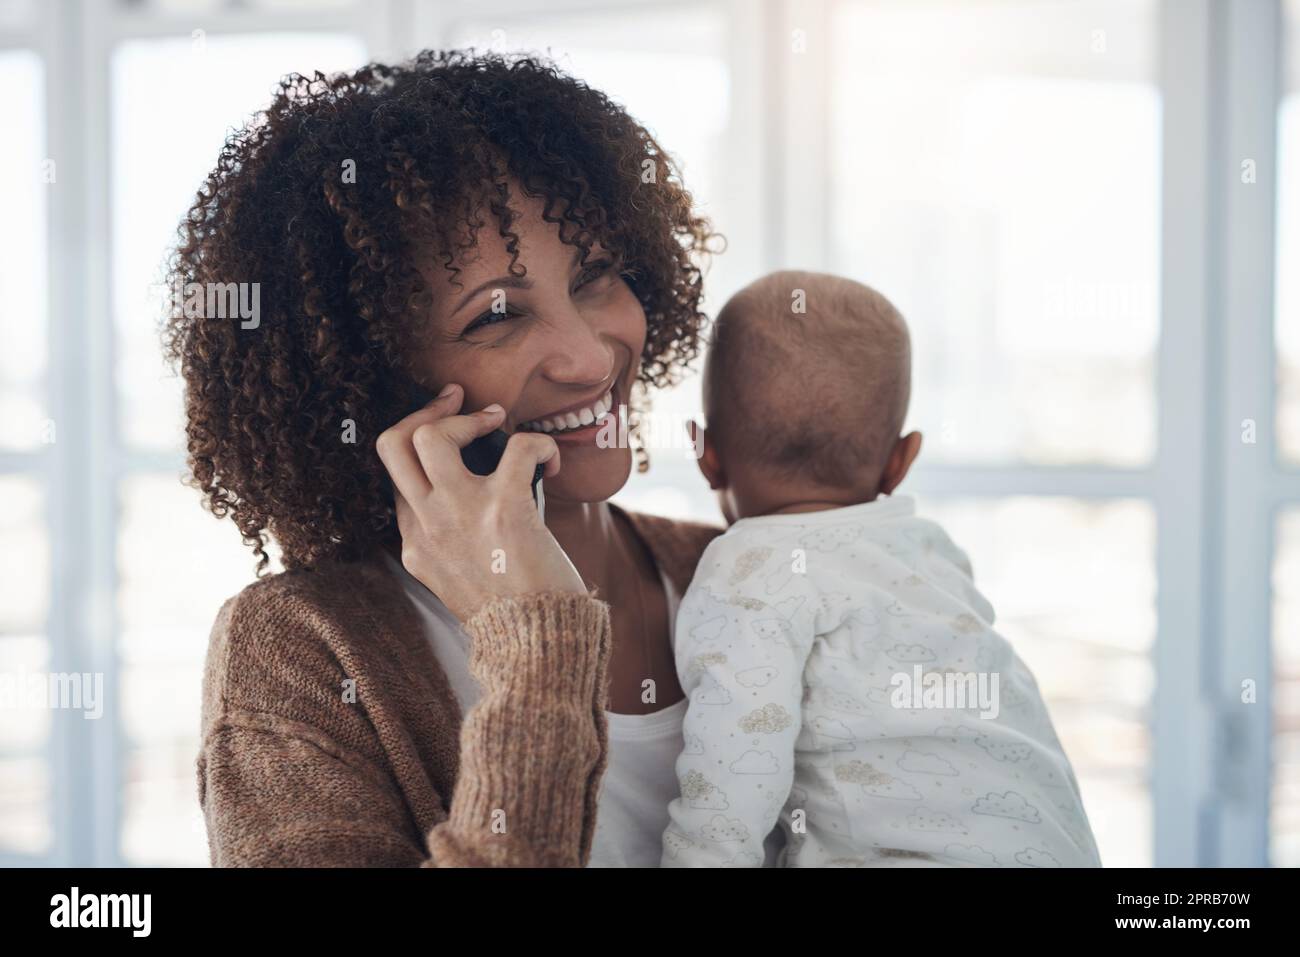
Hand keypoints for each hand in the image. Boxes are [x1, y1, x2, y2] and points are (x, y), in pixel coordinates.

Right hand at [376, 383, 587, 621]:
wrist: (536, 645)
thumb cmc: (513, 614)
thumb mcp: (458, 583)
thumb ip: (450, 543)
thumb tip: (469, 504)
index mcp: (415, 545)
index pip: (395, 476)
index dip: (418, 445)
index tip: (448, 430)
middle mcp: (427, 526)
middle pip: (393, 444)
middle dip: (426, 410)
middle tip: (458, 400)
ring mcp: (459, 515)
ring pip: (430, 435)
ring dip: (469, 417)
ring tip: (499, 421)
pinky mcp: (504, 508)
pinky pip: (519, 448)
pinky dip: (540, 444)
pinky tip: (552, 461)